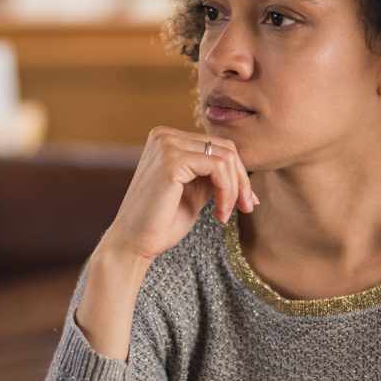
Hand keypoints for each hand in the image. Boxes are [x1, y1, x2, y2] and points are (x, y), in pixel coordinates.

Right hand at [98, 127, 256, 263]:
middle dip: (241, 180)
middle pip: (225, 148)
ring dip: (235, 189)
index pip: (217, 146)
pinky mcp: (171, 160)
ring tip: (226, 215)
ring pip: (226, 158)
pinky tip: (220, 214)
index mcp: (167, 139)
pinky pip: (218, 168)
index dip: (238, 174)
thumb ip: (212, 176)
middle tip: (246, 208)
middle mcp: (164, 135)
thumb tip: (244, 173)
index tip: (246, 202)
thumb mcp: (194, 192)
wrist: (133, 244)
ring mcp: (166, 145)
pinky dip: (227, 192)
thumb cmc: (161, 223)